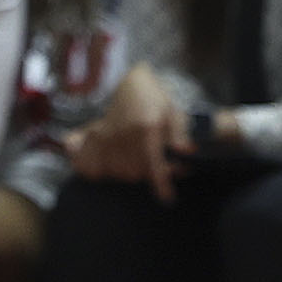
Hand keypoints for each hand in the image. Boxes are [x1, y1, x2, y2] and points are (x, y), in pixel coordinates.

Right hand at [67, 63, 189, 200]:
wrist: (133, 83)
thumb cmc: (156, 100)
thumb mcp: (174, 113)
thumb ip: (180, 134)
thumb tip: (186, 152)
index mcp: (146, 127)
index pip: (153, 164)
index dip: (161, 184)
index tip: (167, 198)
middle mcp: (124, 133)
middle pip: (135, 173)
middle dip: (149, 175)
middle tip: (162, 167)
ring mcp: (107, 135)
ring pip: (118, 172)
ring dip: (131, 173)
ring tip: (141, 161)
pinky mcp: (96, 136)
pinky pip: (95, 165)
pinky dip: (104, 170)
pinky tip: (115, 166)